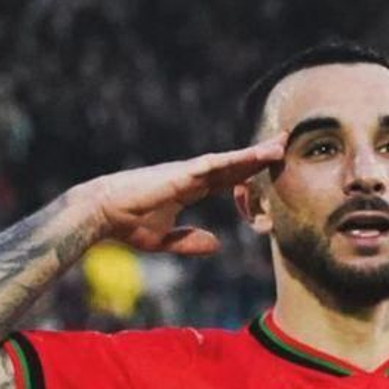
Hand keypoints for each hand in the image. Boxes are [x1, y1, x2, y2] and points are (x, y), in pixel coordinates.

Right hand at [81, 137, 286, 255]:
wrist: (103, 213)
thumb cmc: (127, 224)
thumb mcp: (164, 239)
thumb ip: (189, 241)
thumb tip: (217, 244)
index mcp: (189, 188)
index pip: (226, 178)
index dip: (248, 173)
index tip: (268, 171)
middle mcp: (191, 175)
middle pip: (233, 164)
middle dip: (259, 155)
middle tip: (285, 143)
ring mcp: (187, 172)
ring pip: (229, 160)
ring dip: (255, 153)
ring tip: (280, 145)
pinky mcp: (181, 174)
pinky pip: (215, 165)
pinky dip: (236, 159)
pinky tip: (256, 155)